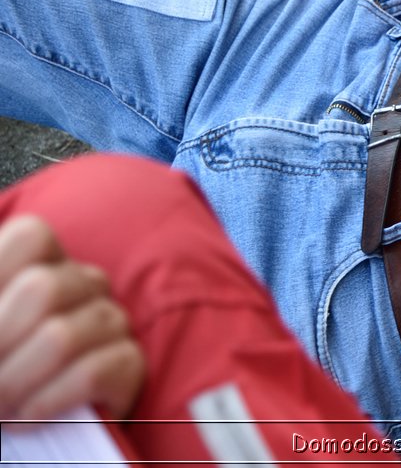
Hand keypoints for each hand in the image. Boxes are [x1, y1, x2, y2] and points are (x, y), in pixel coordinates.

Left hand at [0, 216, 144, 423]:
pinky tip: (28, 414)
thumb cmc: (5, 365)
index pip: (33, 237)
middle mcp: (82, 286)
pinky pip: (93, 373)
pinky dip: (48, 399)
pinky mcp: (131, 363)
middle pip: (43, 289)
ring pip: (63, 337)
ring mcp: (112, 322)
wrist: (23, 420)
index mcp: (42, 267)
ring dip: (15, 381)